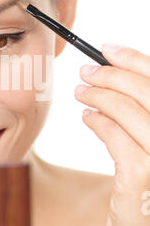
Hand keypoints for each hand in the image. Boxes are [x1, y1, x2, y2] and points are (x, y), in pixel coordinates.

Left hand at [74, 44, 149, 225]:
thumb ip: (142, 116)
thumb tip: (115, 77)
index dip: (134, 59)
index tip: (107, 48)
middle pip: (146, 91)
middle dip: (111, 75)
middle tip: (86, 72)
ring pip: (128, 110)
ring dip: (99, 96)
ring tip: (82, 92)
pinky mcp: (142, 176)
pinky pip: (115, 135)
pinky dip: (98, 121)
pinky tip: (87, 117)